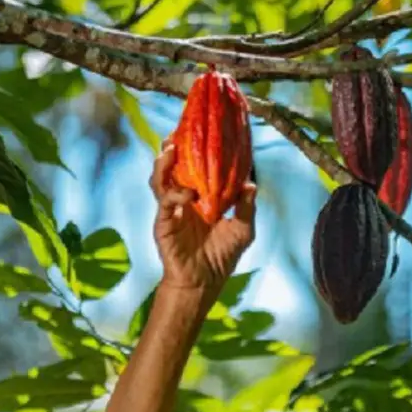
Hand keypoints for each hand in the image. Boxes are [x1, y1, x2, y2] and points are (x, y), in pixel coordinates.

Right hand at [150, 142, 256, 292]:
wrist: (203, 282)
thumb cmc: (221, 257)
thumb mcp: (242, 230)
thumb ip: (246, 206)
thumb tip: (251, 182)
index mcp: (200, 196)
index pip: (194, 165)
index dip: (194, 147)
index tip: (199, 128)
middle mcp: (183, 199)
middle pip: (172, 166)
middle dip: (171, 147)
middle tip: (176, 131)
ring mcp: (171, 210)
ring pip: (160, 178)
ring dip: (164, 163)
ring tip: (170, 148)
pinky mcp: (163, 223)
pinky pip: (165, 202)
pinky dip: (176, 194)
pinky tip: (188, 194)